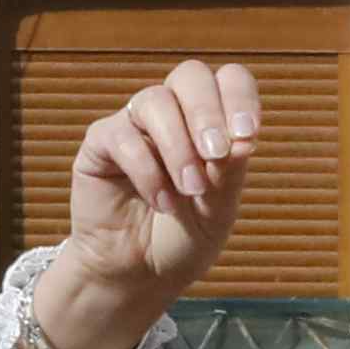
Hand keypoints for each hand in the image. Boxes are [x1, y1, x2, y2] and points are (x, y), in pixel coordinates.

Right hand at [41, 59, 260, 348]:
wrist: (141, 273)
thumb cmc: (184, 237)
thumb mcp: (219, 210)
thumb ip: (230, 173)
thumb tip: (243, 138)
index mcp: (211, 121)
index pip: (229, 80)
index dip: (240, 96)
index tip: (248, 136)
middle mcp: (174, 114)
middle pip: (191, 75)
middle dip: (207, 114)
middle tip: (217, 155)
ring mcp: (135, 124)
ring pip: (155, 101)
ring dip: (178, 147)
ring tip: (190, 189)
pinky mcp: (101, 143)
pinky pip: (122, 137)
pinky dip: (147, 171)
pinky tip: (162, 202)